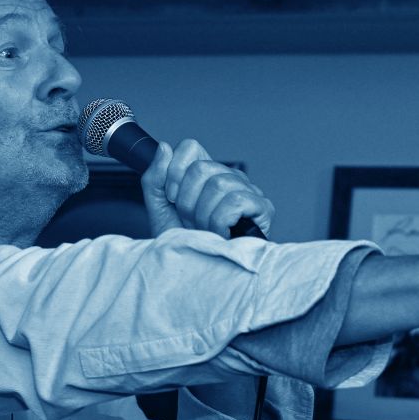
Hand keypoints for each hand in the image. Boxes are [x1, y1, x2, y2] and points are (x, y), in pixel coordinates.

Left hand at [140, 139, 273, 237]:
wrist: (198, 272)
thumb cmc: (185, 243)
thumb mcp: (160, 209)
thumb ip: (155, 178)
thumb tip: (164, 148)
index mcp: (206, 174)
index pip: (190, 147)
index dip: (175, 172)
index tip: (172, 198)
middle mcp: (229, 177)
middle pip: (201, 168)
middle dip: (187, 201)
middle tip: (191, 220)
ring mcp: (248, 190)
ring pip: (218, 184)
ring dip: (203, 215)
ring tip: (205, 229)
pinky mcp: (263, 208)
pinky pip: (236, 201)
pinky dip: (220, 221)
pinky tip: (220, 232)